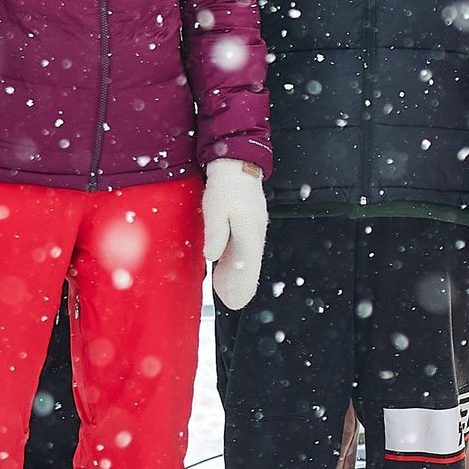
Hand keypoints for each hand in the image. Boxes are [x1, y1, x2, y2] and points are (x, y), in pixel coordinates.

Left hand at [203, 159, 270, 309]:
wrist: (237, 165)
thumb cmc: (226, 185)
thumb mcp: (216, 208)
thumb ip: (216, 233)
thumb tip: (213, 257)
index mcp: (249, 230)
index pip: (249, 264)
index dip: (243, 283)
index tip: (237, 300)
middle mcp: (255, 232)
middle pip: (251, 264)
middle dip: (243, 284)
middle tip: (234, 303)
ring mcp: (253, 228)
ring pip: (248, 257)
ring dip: (240, 274)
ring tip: (228, 293)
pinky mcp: (248, 225)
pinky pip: (244, 248)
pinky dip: (238, 262)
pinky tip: (226, 269)